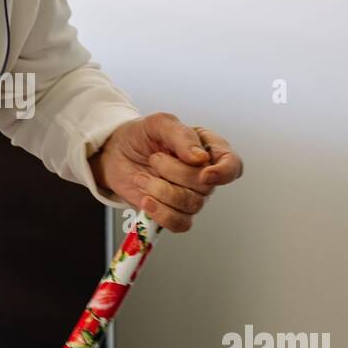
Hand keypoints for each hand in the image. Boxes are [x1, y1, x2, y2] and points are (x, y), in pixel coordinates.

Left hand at [88, 112, 243, 232]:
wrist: (114, 154)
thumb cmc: (139, 136)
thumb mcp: (158, 123)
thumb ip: (181, 135)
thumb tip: (201, 158)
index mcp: (208, 149)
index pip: (233, 165)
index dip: (223, 173)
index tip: (204, 173)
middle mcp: (204, 174)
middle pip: (206, 186)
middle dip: (174, 173)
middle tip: (154, 158)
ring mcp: (190, 195)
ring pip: (191, 205)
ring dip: (162, 191)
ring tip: (142, 177)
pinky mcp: (174, 212)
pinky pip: (180, 223)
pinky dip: (161, 214)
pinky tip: (146, 200)